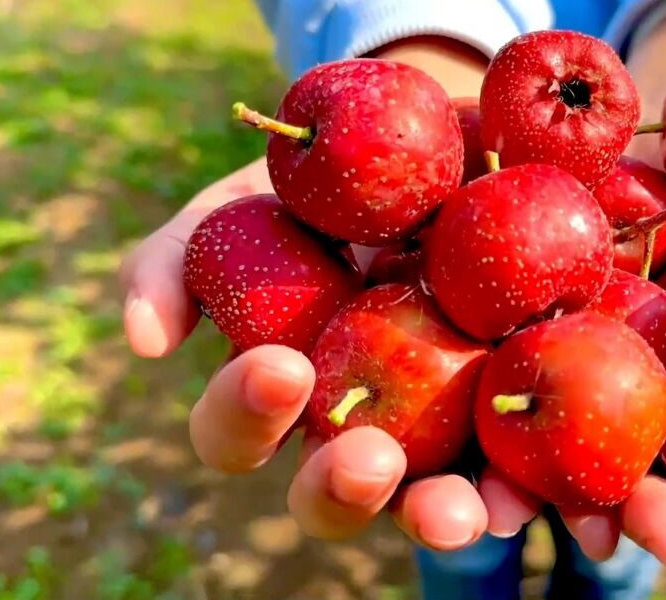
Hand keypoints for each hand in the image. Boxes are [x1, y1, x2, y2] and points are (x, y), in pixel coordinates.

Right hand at [119, 160, 490, 549]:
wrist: (439, 147)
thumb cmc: (325, 185)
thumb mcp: (247, 203)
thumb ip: (181, 257)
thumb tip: (146, 341)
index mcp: (277, 386)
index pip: (239, 430)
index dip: (247, 414)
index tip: (280, 368)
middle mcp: (348, 426)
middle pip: (327, 494)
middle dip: (339, 489)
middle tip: (366, 458)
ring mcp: (431, 435)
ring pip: (422, 506)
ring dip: (434, 519)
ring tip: (456, 512)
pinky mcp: (505, 422)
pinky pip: (512, 476)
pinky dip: (517, 493)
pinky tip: (520, 495)